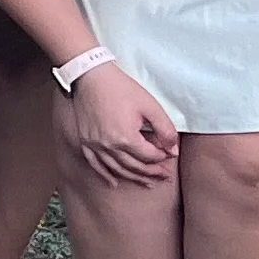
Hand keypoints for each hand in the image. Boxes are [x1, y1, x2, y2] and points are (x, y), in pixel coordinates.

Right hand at [60, 60, 180, 186]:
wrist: (90, 76)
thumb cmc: (120, 88)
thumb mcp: (150, 105)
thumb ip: (165, 129)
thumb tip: (172, 150)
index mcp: (126, 138)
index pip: (149, 156)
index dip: (163, 156)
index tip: (170, 154)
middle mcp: (109, 146)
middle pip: (135, 167)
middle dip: (152, 172)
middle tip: (165, 175)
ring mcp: (94, 145)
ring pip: (117, 169)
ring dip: (134, 177)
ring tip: (147, 182)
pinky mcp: (85, 141)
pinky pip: (95, 164)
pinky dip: (105, 175)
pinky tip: (113, 182)